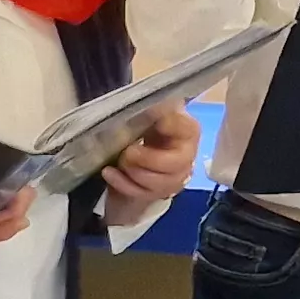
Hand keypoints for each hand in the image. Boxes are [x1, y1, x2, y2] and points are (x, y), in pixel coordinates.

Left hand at [99, 108, 200, 225]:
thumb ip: (151, 109)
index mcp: (187, 132)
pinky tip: (109, 172)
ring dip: (134, 171)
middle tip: (129, 150)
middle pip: (175, 164)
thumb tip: (154, 104)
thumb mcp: (145, 115)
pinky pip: (140, 193)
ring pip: (158, 183)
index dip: (172, 126)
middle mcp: (187, 156)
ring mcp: (173, 179)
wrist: (137, 155)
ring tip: (120, 160)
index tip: (157, 123)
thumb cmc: (142, 129)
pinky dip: (121, 183)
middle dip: (147, 159)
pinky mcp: (156, 194)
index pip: (190, 129)